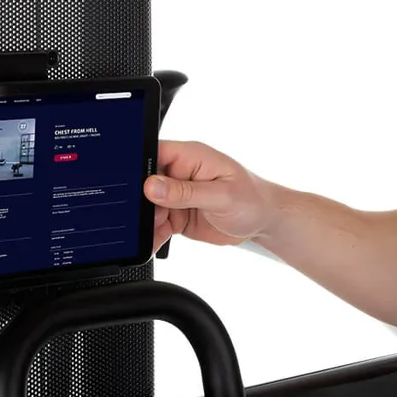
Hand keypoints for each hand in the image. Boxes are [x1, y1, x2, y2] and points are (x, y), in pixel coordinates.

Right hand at [146, 140, 280, 252]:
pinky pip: (157, 224)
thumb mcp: (221, 195)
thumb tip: (152, 186)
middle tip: (147, 218)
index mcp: (190, 157)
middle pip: (145, 182)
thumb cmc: (252, 200)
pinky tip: (152, 243)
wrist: (264, 223)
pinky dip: (153, 234)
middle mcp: (180, 174)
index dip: (138, 166)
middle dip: (140, 201)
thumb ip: (186, 192)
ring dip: (146, 221)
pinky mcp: (178, 214)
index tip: (132, 188)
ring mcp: (178, 195)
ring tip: (151, 235)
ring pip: (149, 206)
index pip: (155, 153)